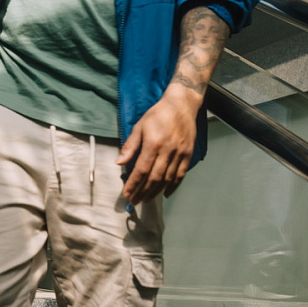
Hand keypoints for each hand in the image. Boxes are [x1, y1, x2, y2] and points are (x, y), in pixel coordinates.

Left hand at [116, 84, 200, 204]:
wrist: (181, 105)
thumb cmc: (158, 114)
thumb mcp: (139, 127)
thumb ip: (130, 147)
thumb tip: (119, 162)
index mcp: (153, 144)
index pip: (141, 170)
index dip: (133, 184)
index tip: (126, 194)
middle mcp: (168, 151)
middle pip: (154, 178)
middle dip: (142, 192)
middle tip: (134, 201)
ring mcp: (179, 154)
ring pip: (167, 179)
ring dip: (155, 192)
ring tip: (146, 199)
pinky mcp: (188, 154)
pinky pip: (181, 174)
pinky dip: (173, 186)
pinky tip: (165, 194)